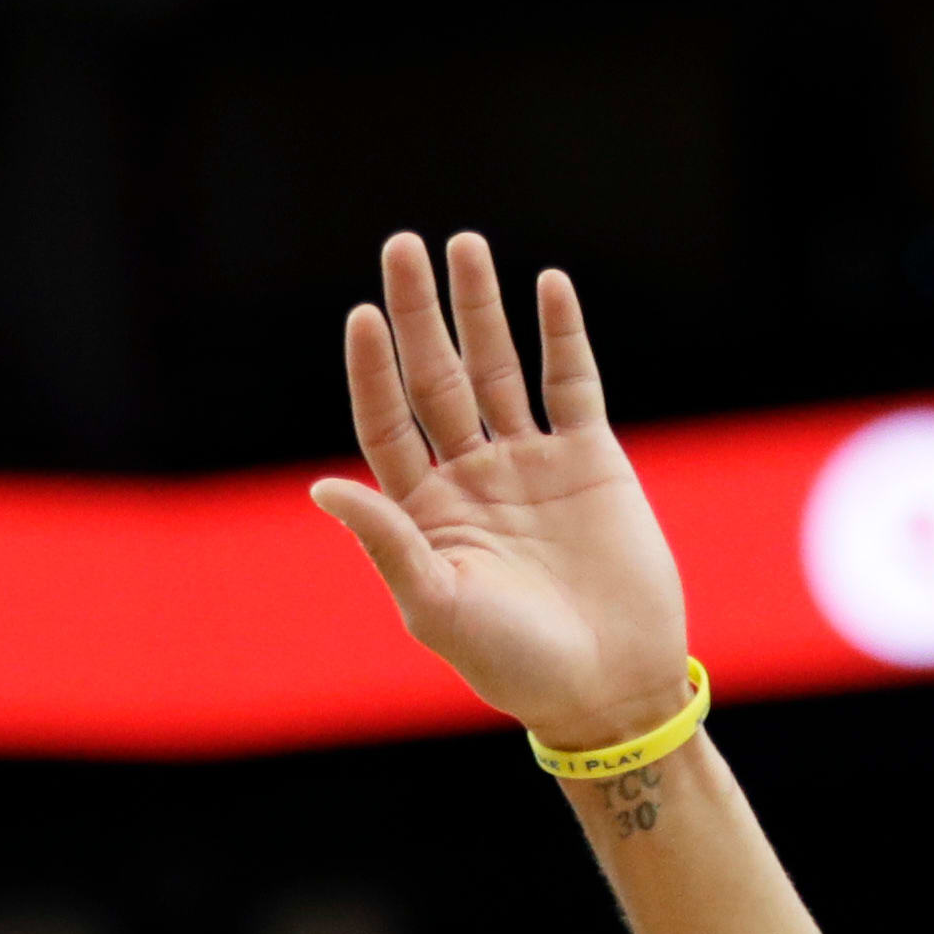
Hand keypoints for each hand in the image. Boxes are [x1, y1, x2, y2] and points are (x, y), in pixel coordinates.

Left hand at [313, 231, 695, 750]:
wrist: (611, 688)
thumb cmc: (515, 664)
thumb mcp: (439, 606)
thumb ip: (388, 542)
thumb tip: (322, 486)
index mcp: (425, 509)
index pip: (387, 420)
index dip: (374, 368)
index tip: (363, 314)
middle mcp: (471, 475)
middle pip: (436, 376)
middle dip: (420, 312)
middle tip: (403, 245)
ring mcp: (531, 463)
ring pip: (499, 366)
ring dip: (482, 307)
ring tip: (465, 245)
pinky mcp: (591, 460)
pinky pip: (573, 383)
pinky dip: (563, 335)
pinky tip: (549, 287)